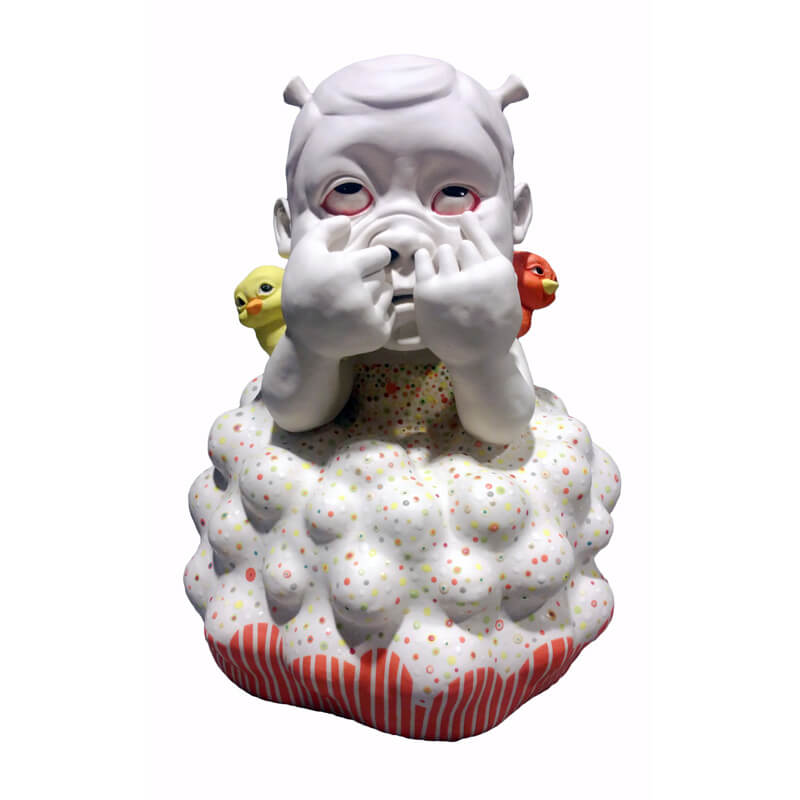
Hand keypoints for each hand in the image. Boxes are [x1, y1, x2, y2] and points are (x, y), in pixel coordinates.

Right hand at [281, 216, 393, 358]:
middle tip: (351, 287)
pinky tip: (359, 317)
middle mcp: (361, 293)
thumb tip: (347, 221)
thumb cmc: (303, 290)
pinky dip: (379, 313)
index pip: (382, 254)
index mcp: (346, 270)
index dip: (370, 258)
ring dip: (376, 294)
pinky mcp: (378, 334)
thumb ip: (325, 230)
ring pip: (388, 293)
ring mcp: (371, 316)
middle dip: (371, 277)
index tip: (356, 267)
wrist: (305, 339)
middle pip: (384, 274)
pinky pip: (391, 313)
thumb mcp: (304, 253)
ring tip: (354, 302)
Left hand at [413, 213, 520, 367]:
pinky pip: (422, 261)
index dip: (470, 226)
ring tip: (446, 279)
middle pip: (460, 246)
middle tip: (458, 276)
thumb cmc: (494, 327)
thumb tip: (474, 231)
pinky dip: (423, 258)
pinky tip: (424, 261)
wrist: (477, 358)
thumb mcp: (508, 294)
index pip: (478, 238)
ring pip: (442, 252)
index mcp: (498, 270)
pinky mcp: (427, 292)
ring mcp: (450, 282)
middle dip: (459, 257)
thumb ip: (495, 266)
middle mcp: (475, 273)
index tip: (463, 218)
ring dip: (443, 261)